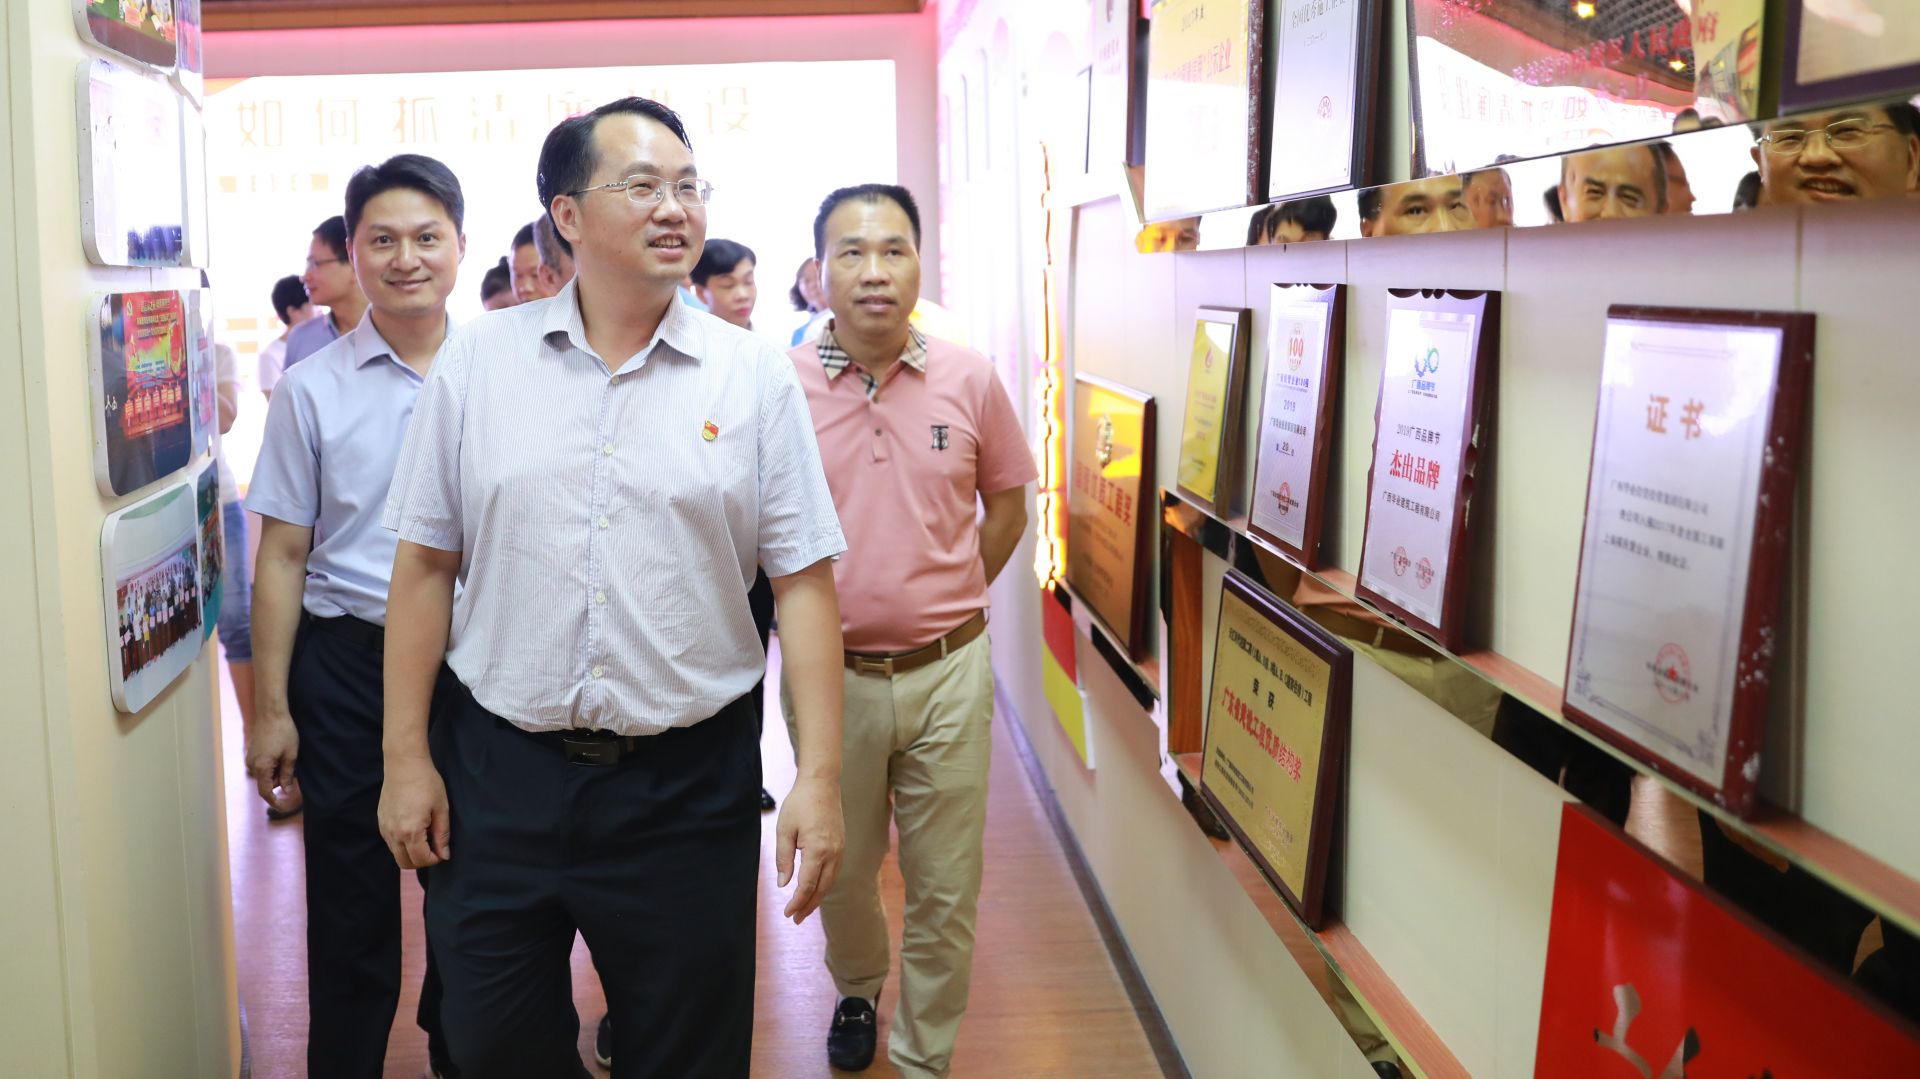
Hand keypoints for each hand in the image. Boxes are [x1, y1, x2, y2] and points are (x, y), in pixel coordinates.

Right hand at [245, 710, 300, 813]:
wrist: (271, 713)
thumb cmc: (284, 732)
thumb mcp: (291, 755)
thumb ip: (287, 775)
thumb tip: (286, 791)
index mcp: (261, 767)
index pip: (266, 792)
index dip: (274, 802)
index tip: (283, 807)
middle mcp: (251, 765)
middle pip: (266, 783)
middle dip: (279, 781)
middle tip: (292, 767)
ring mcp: (249, 759)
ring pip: (264, 775)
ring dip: (276, 772)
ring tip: (286, 756)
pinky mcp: (251, 753)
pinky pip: (261, 766)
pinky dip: (271, 766)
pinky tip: (279, 753)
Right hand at [378, 754, 450, 869]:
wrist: (404, 764)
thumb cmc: (426, 783)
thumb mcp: (441, 808)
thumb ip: (442, 835)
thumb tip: (444, 855)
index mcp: (410, 831)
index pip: (421, 860)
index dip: (434, 859)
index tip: (442, 851)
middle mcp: (393, 833)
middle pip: (405, 863)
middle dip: (421, 861)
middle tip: (434, 848)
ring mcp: (384, 828)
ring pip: (396, 854)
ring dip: (411, 853)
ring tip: (425, 835)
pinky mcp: (381, 822)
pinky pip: (391, 842)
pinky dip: (402, 843)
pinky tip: (414, 828)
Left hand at [775, 774, 843, 923]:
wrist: (822, 784)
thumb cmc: (800, 804)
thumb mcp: (784, 830)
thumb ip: (784, 858)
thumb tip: (784, 884)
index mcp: (817, 850)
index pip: (806, 885)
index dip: (796, 902)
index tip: (787, 914)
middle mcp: (832, 853)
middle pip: (821, 889)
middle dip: (808, 906)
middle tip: (795, 919)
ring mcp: (840, 849)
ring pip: (830, 882)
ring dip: (817, 898)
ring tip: (805, 909)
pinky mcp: (841, 845)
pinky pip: (834, 872)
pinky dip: (825, 885)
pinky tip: (815, 888)